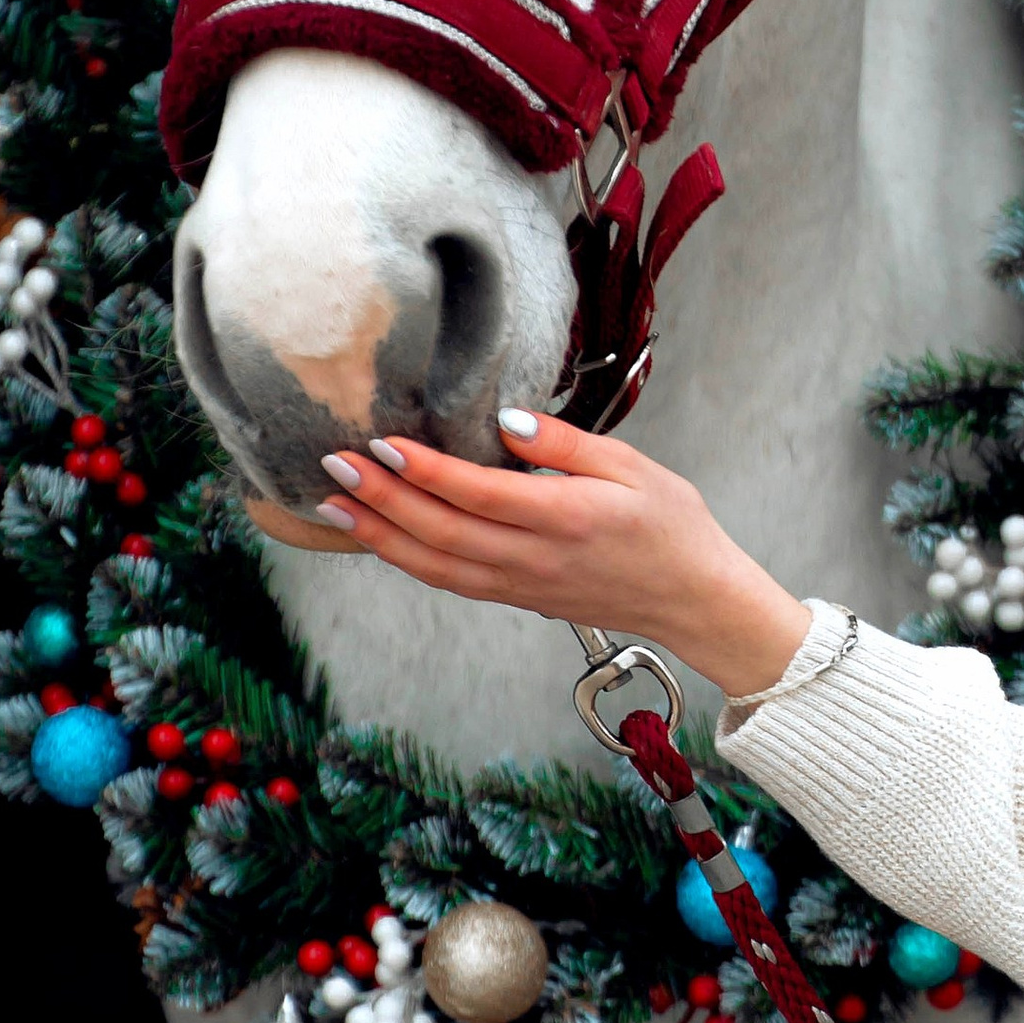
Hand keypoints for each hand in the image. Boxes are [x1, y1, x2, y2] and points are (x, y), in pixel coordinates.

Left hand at [308, 412, 812, 701]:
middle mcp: (534, 558)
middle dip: (380, 497)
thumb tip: (508, 422)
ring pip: (433, 563)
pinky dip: (405, 559)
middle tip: (332, 463)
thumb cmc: (671, 525)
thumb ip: (568, 444)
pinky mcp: (516, 597)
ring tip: (330, 505)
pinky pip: (448, 580)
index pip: (478, 492)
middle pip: (440, 530)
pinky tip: (377, 537)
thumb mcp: (635, 467)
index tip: (382, 441)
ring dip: (377, 534)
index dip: (424, 469)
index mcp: (566, 518)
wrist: (693, 600)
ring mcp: (520, 585)